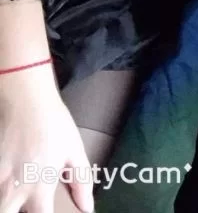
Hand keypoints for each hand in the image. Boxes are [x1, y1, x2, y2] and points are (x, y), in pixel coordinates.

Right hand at [0, 68, 93, 212]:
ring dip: (8, 203)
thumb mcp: (74, 150)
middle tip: (31, 203)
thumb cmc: (53, 124)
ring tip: (17, 195)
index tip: (48, 210)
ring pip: (0, 206)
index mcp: (38, 188)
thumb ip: (81, 183)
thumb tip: (87, 208)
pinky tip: (8, 182)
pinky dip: (1, 188)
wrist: (26, 99)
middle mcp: (13, 189)